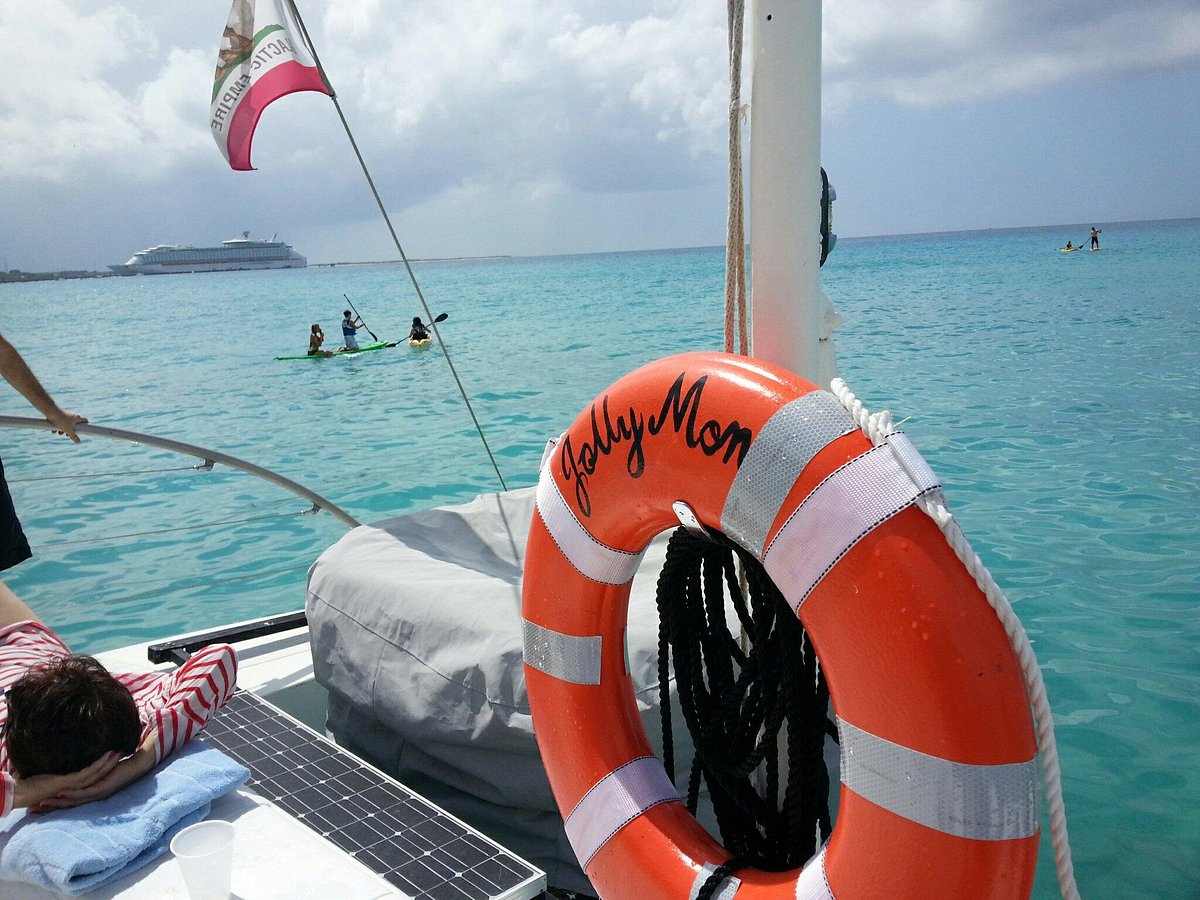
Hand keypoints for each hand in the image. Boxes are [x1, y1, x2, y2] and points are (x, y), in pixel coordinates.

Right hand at [30, 742, 156, 811]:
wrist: (140, 762)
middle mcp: (93, 795)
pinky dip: (73, 794)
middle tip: (31, 810)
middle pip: (67, 804)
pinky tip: (61, 795)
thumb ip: (87, 769)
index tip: (34, 805)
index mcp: (90, 791)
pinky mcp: (104, 787)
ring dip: (57, 803)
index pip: (67, 800)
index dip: (51, 803)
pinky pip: (86, 792)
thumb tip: (73, 763)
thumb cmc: (119, 764)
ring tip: (41, 804)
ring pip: (74, 800)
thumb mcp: (99, 767)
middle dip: (49, 807)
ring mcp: (98, 792)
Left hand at [46, 409, 87, 442]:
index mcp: (77, 418)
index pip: (85, 420)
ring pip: (66, 424)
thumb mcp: (68, 430)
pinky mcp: (59, 415)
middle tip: (68, 434)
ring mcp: (66, 415)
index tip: (83, 430)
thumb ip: (73, 436)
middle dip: (71, 431)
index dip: (86, 425)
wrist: (51, 412)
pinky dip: (58, 427)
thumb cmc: (61, 420)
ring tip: (59, 433)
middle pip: (75, 424)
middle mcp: (72, 416)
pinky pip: (60, 422)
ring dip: (63, 430)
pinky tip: (53, 430)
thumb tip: (78, 442)